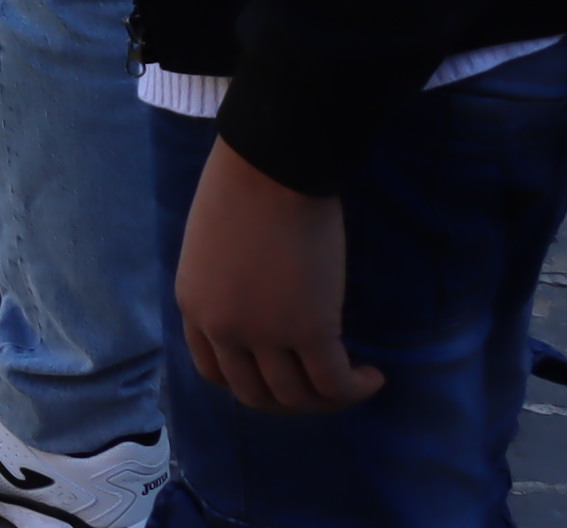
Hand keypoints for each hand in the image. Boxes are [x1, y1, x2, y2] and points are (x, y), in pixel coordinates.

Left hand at [177, 137, 384, 416]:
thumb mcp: (211, 244)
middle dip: (290, 401)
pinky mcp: (309, 329)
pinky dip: (356, 388)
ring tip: (354, 382)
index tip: (278, 375)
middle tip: (321, 387)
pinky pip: (334, 382)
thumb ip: (225, 282)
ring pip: (295, 397)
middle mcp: (222, 328)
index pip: (213, 371)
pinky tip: (373, 377)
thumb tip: (260, 303)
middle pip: (254, 394)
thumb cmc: (244, 184)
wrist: (271, 165)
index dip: (248, 383)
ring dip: (328, 400)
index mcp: (193, 303)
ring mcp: (263, 334)